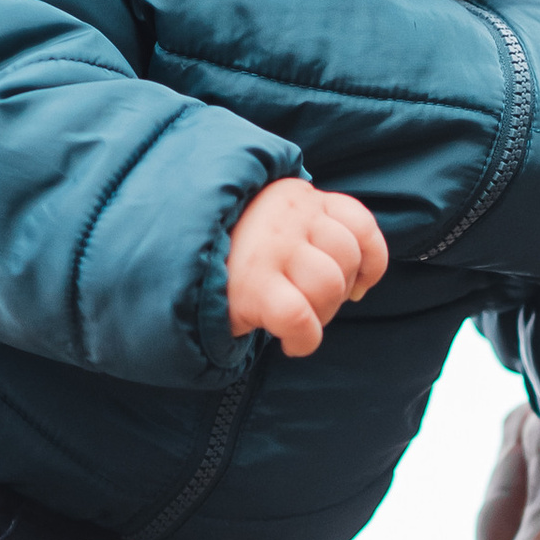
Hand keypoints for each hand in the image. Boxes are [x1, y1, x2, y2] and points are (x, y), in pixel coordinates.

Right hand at [226, 177, 388, 355]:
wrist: (168, 260)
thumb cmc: (231, 252)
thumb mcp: (274, 223)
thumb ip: (313, 232)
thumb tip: (361, 282)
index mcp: (298, 196)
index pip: (359, 222)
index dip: (370, 261)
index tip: (359, 285)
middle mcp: (288, 215)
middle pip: (347, 258)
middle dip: (339, 293)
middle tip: (310, 306)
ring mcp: (271, 248)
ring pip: (329, 286)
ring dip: (322, 315)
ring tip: (297, 321)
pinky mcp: (253, 285)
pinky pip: (302, 318)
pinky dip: (305, 340)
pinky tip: (292, 344)